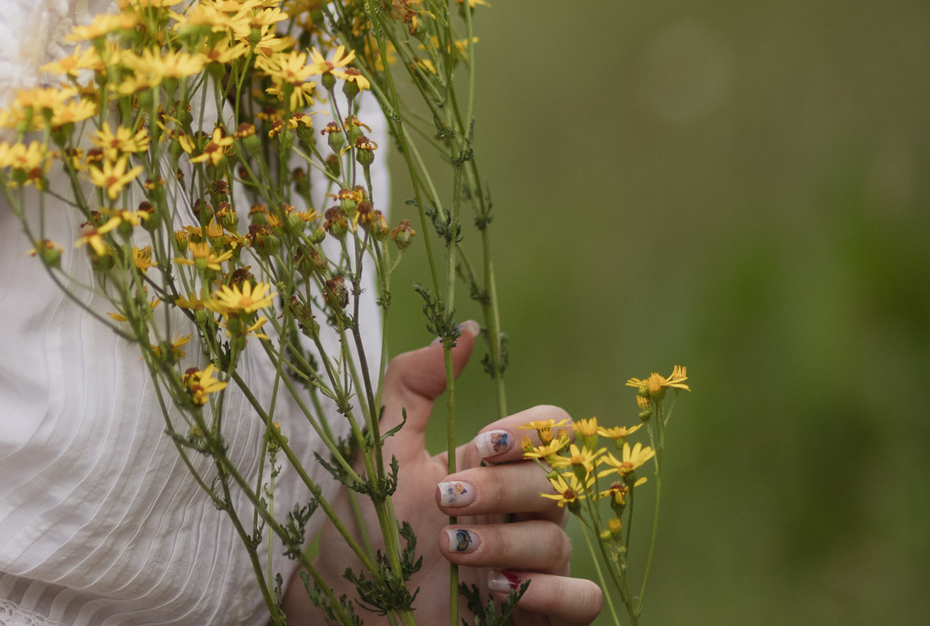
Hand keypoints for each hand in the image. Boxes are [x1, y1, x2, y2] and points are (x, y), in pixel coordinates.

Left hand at [290, 325, 602, 623]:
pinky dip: (553, 594)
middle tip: (448, 499)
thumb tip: (466, 332)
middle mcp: (517, 514)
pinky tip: (502, 593)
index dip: (533, 432)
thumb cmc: (361, 531)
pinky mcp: (536, 615)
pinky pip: (583, 599)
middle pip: (558, 482)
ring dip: (506, 543)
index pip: (553, 431)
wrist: (346, 610)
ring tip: (450, 550)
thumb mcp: (379, 450)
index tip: (487, 442)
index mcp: (490, 468)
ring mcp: (530, 567)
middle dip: (502, 488)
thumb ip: (414, 384)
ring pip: (562, 541)